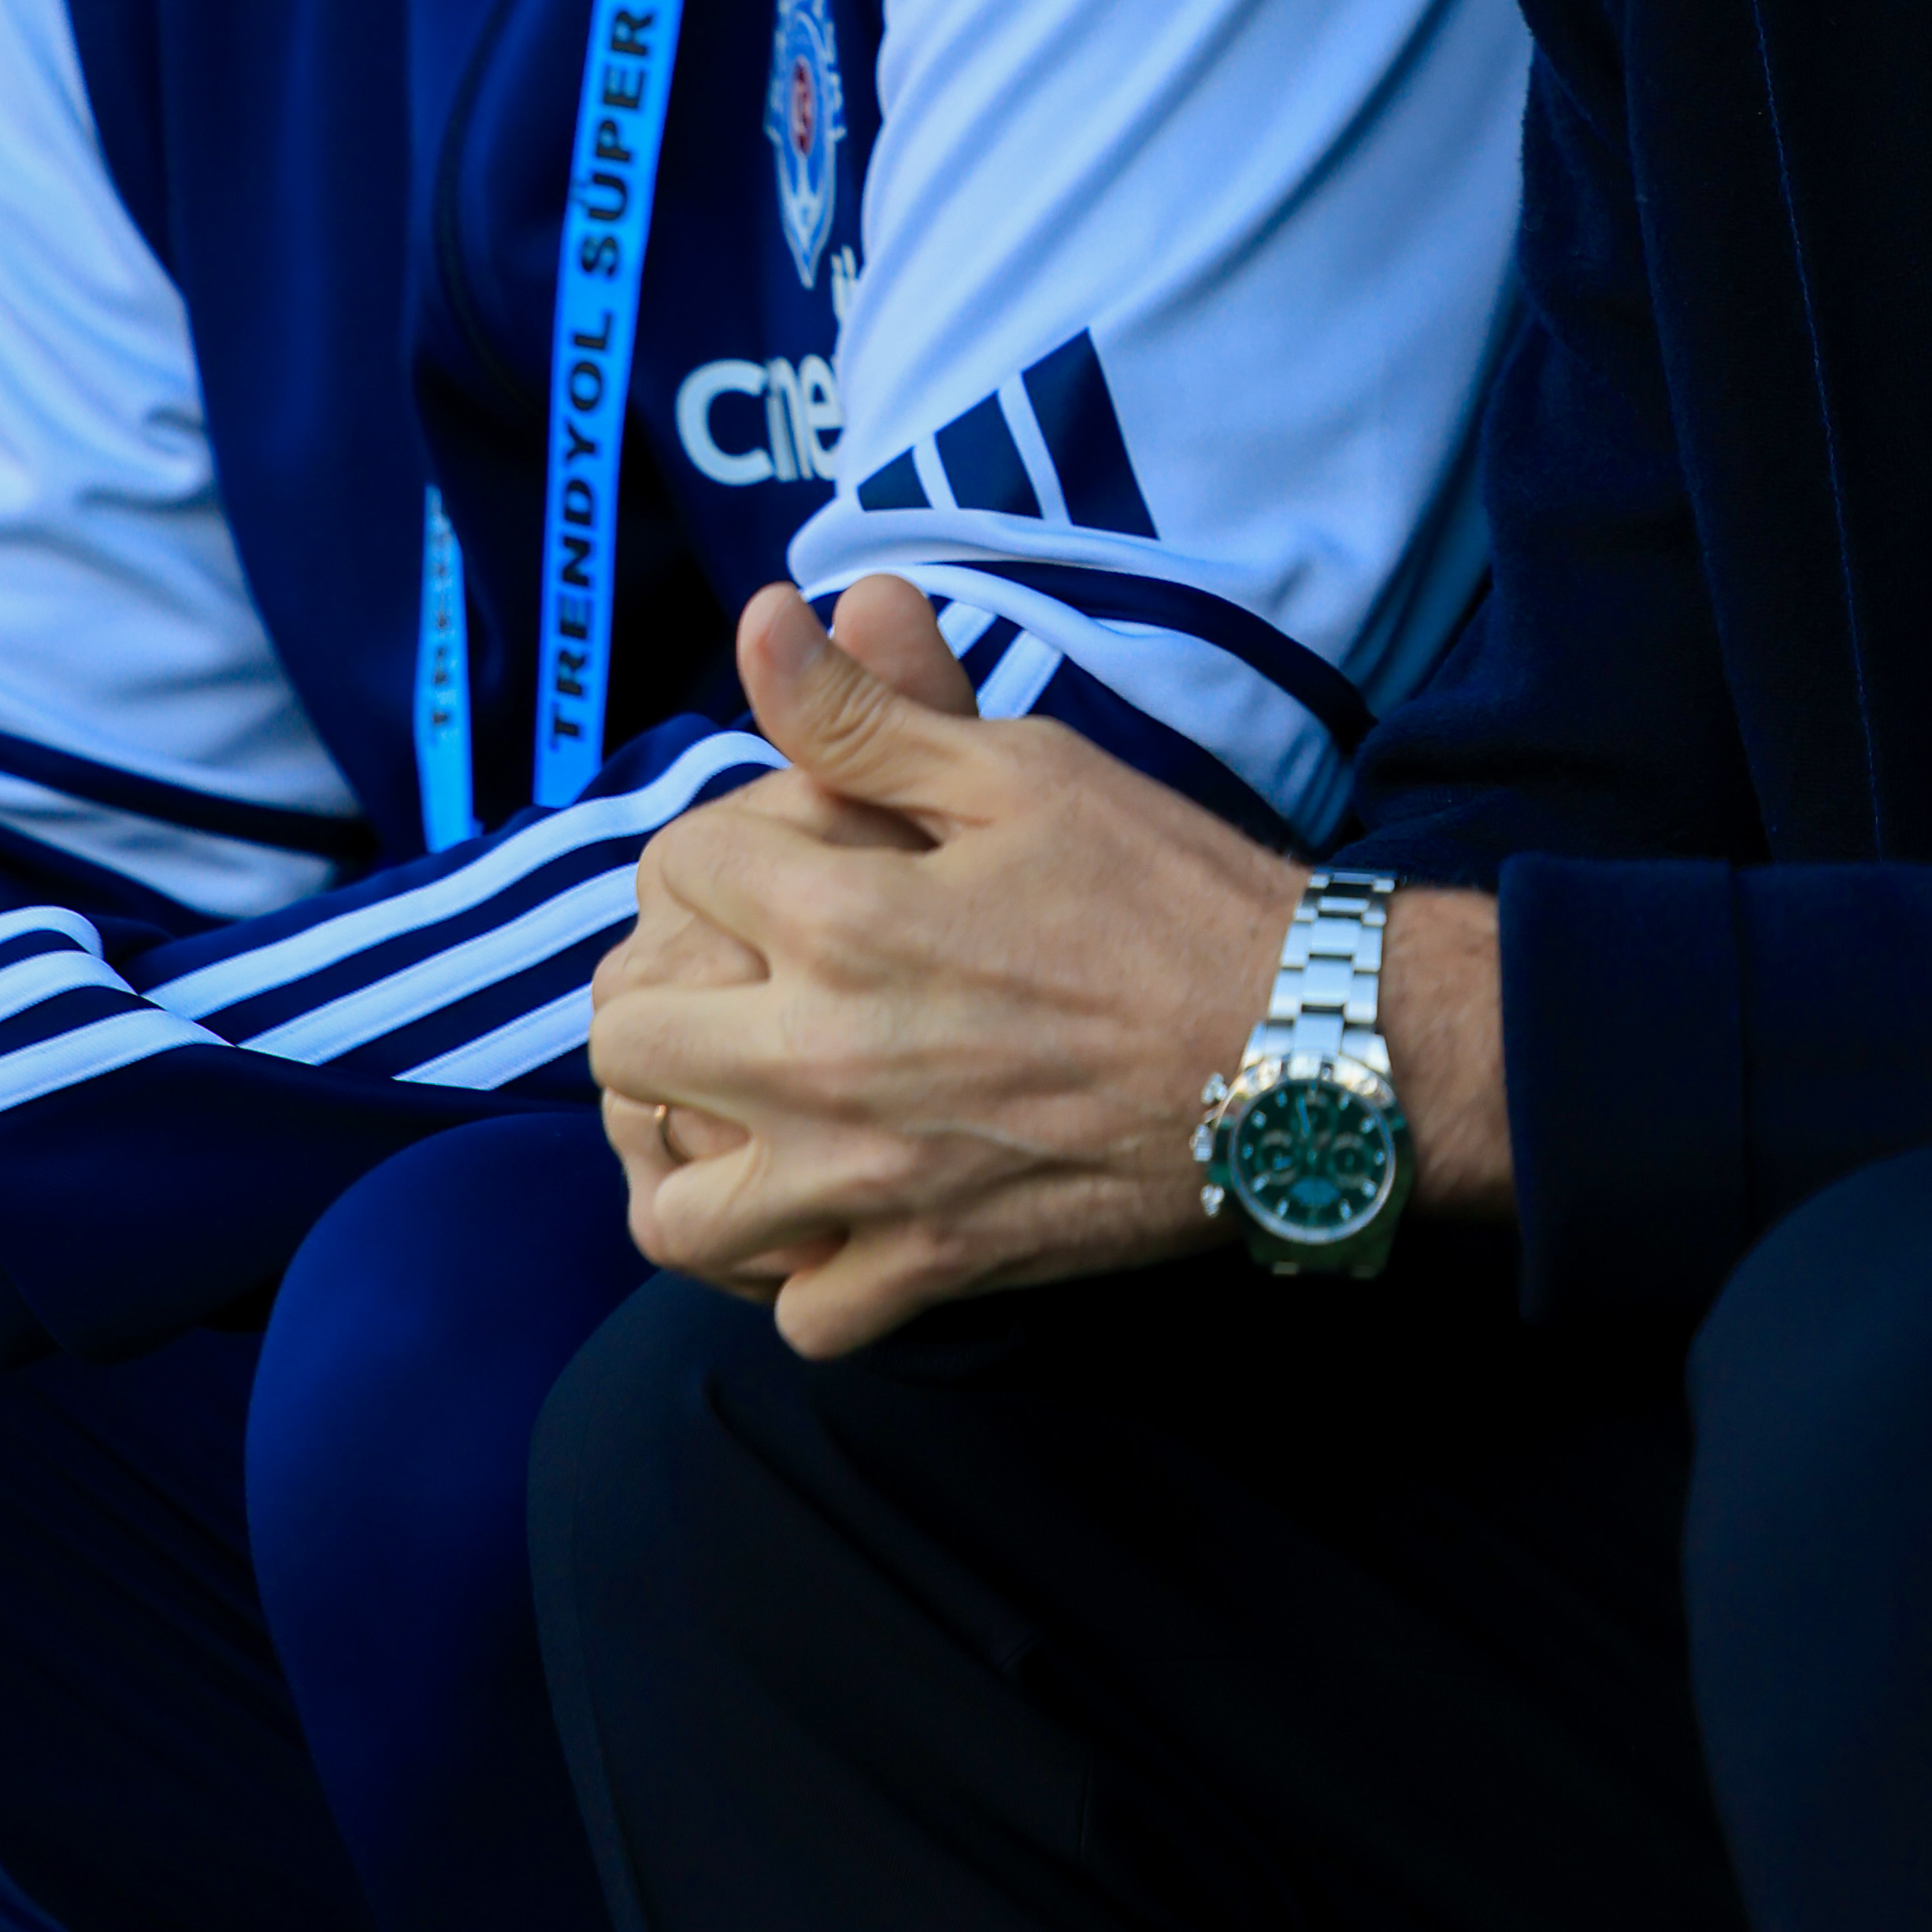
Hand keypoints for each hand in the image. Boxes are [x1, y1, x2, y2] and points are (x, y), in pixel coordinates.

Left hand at [593, 575, 1300, 1357]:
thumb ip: (871, 711)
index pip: (678, 868)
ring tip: (744, 1115)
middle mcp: (823, 1063)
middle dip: (664, 993)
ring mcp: (870, 1186)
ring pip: (676, 1215)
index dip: (720, 843)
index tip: (780, 852)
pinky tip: (837, 1214)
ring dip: (693, 1160)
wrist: (1303, 1042)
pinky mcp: (932, 1269)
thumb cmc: (1172, 891)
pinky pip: (802, 1312)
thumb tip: (764, 618)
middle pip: (628, 1044)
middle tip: (736, 977)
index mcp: (843, 922)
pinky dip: (803, 1274)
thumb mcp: (1024, 771)